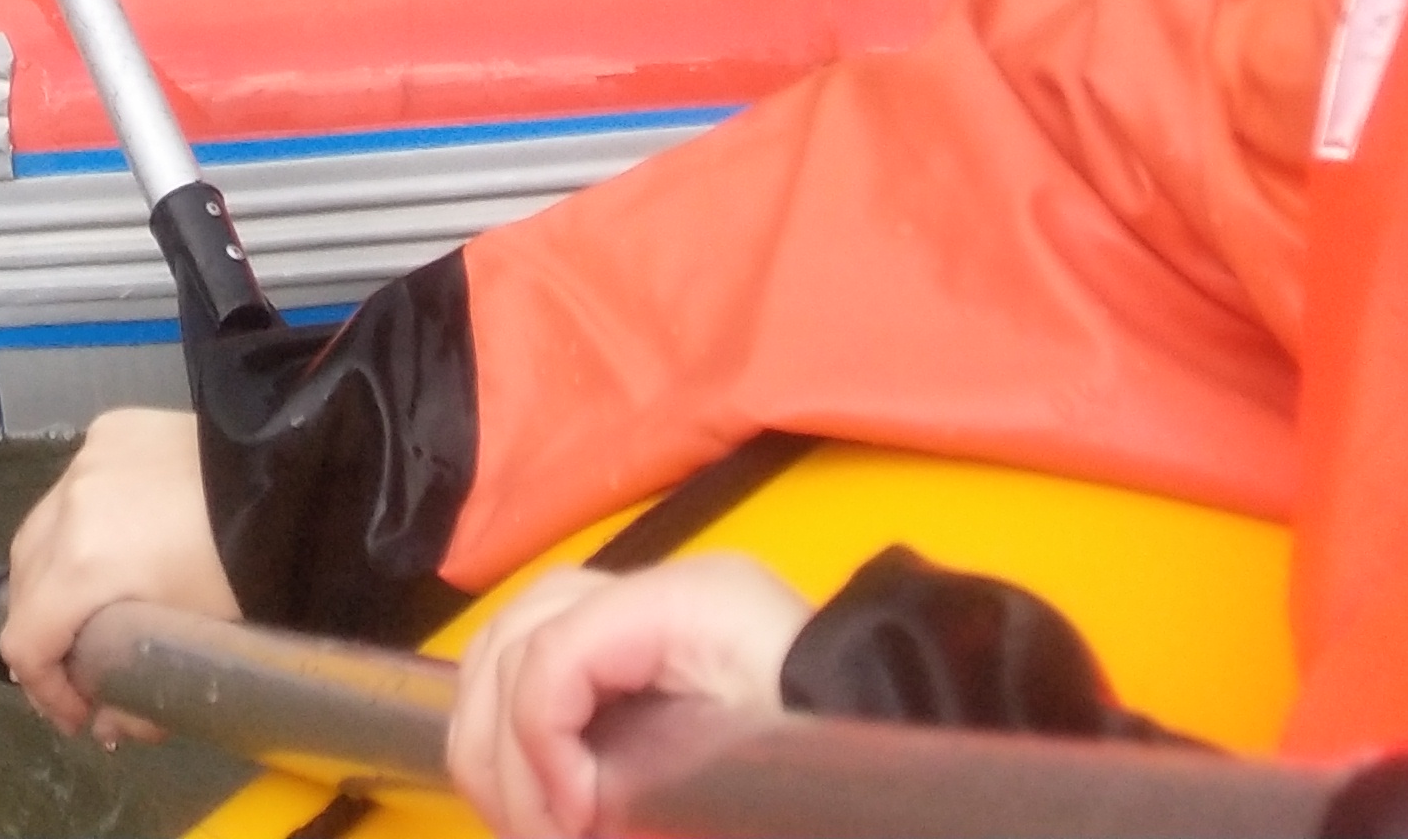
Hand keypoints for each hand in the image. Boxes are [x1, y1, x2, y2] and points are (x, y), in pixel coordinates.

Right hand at [0, 410, 234, 736]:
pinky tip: (119, 540)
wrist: (288, 482)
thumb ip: (138, 699)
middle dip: (48, 636)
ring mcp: (85, 460)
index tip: (82, 712)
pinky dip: (81, 523)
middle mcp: (68, 505)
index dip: (44, 689)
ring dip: (57, 576)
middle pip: (23, 585)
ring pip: (41, 530)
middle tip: (88, 668)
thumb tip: (106, 723)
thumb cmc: (243, 575)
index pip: (24, 641)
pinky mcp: (109, 430)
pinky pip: (74, 487)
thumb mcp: (193, 651)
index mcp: (83, 567)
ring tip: (97, 605)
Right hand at [447, 553, 808, 838]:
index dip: (536, 743)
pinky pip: (540, 661)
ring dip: (495, 736)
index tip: (573, 826)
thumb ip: (650, 792)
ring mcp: (643, 615)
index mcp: (688, 607)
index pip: (556, 647)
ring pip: (509, 638)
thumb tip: (574, 819)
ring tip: (530, 820)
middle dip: (500, 746)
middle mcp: (654, 592)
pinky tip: (539, 794)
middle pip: (512, 632)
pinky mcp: (641, 650)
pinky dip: (518, 723)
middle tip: (539, 833)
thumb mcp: (745, 788)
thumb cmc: (838, 773)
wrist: (911, 780)